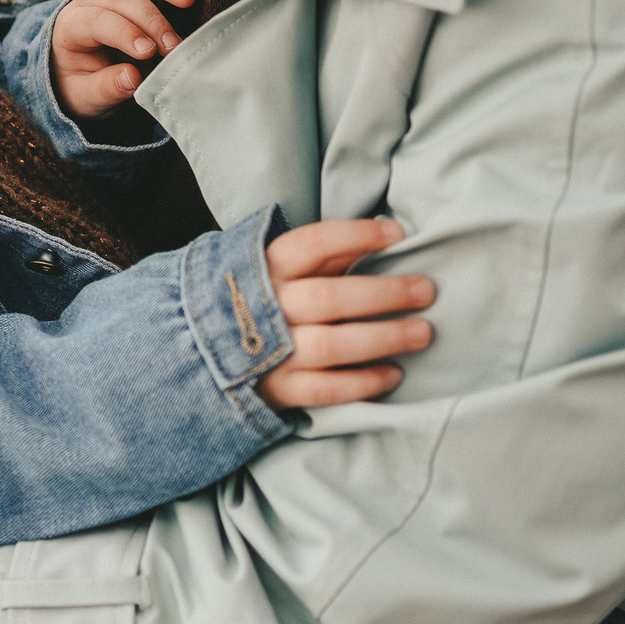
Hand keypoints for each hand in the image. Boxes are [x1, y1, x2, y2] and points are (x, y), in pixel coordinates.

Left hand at [51, 0, 195, 116]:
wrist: (82, 70)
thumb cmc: (84, 84)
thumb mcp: (87, 96)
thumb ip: (106, 88)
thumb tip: (132, 77)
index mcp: (70, 27)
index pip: (96, 22)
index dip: (124, 33)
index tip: (149, 52)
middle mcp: (88, 0)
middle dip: (150, 19)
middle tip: (175, 45)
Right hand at [257, 218, 436, 409]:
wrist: (199, 352)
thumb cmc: (252, 301)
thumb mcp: (274, 269)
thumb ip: (321, 257)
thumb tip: (378, 234)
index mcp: (263, 269)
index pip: (312, 244)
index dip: (357, 236)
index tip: (397, 234)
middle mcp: (265, 308)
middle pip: (330, 298)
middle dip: (385, 294)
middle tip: (425, 291)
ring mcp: (269, 352)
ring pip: (332, 345)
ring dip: (383, 338)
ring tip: (421, 333)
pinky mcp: (275, 389)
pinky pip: (325, 389)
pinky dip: (363, 382)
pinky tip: (393, 374)